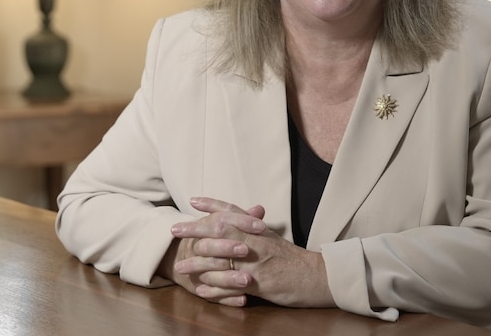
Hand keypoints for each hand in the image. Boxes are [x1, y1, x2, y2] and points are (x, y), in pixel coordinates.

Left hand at [172, 197, 333, 308]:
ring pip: (221, 259)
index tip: (193, 201)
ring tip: (179, 266)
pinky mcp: (258, 283)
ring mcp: (255, 262)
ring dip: (197, 263)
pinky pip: (231, 285)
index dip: (212, 205)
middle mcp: (255, 242)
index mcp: (259, 230)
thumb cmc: (293, 259)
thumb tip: (241, 218)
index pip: (233, 212)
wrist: (316, 276)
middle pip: (220, 231)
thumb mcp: (273, 239)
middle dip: (195, 230)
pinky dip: (214, 288)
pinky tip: (200, 290)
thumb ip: (255, 229)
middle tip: (174, 230)